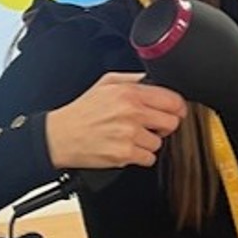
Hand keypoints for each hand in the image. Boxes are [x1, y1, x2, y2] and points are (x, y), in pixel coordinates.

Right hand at [45, 72, 186, 169]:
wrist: (60, 136)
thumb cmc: (82, 111)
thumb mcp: (105, 83)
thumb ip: (133, 79)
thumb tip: (153, 79)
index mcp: (129, 93)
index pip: (172, 100)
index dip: (177, 107)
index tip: (175, 111)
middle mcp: (131, 112)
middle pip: (172, 122)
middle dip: (165, 125)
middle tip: (152, 126)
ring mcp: (129, 135)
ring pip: (160, 142)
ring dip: (149, 142)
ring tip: (132, 137)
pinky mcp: (125, 154)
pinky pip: (149, 158)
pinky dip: (141, 156)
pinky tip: (127, 148)